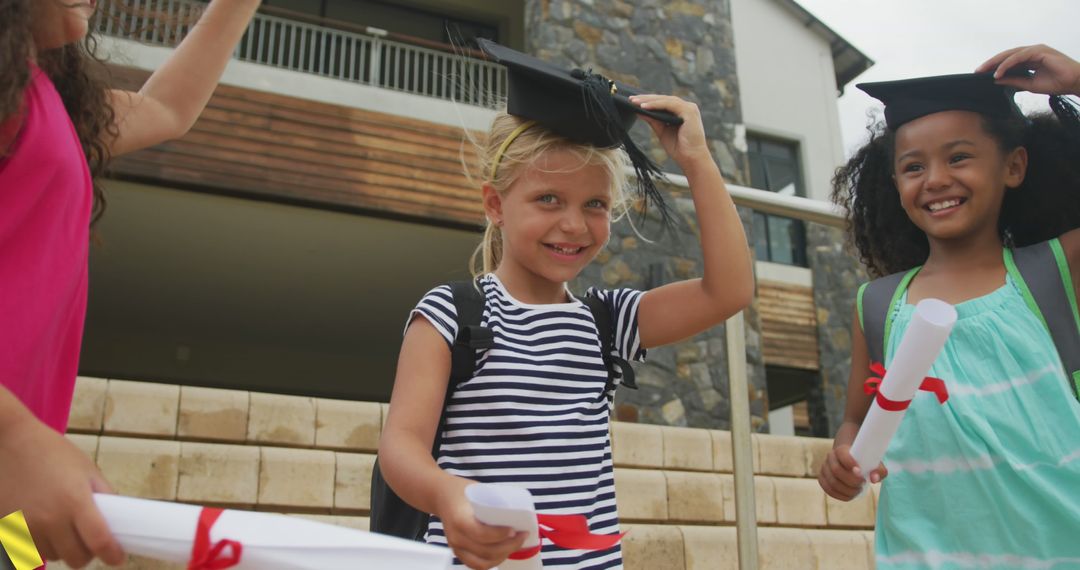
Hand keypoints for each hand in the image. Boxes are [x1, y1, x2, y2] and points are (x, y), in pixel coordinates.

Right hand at [0, 416, 123, 566]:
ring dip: (64, 548)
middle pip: (76, 558)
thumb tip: (119, 518)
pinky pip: (31, 549)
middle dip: (88, 553)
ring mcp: (27, 526)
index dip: (112, 555)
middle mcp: (50, 519)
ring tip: (65, 527)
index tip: (118, 558)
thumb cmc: (53, 452)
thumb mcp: (87, 469)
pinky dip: (42, 544)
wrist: (11, 443)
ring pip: (54, 556)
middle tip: (90, 540)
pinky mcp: (9, 527)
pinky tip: (45, 527)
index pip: (99, 542)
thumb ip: (104, 495)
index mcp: (75, 502)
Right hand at [435, 481, 526, 569]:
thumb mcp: (478, 490)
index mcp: (460, 520)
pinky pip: (477, 564)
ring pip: (483, 562)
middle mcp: (456, 537)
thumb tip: (518, 513)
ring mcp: (456, 547)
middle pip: (486, 551)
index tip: (515, 529)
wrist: (441, 496)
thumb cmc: (462, 491)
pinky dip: (493, 561)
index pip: (482, 534)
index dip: (500, 535)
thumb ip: (493, 503)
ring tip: (516, 543)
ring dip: (503, 555)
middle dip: (509, 546)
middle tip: (523, 535)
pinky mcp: (459, 553)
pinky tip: (505, 551)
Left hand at [629, 94, 711, 170]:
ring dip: (649, 100)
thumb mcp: (662, 131)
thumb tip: (639, 111)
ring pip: (665, 100)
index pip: (663, 102)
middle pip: (663, 99)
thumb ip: (653, 120)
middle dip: (646, 98)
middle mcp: (686, 107)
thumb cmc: (679, 148)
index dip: (648, 101)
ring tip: (634, 102)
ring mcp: (689, 108)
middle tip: (630, 99)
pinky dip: (656, 105)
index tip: (633, 101)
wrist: (691, 159)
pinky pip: (669, 105)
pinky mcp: (689, 111)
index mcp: (682, 112)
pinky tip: (644, 107)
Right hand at [817, 444, 886, 500]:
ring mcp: (824, 469)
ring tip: (858, 490)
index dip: (849, 463)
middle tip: (862, 483)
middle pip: (836, 470)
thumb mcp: (875, 464)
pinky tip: (850, 495)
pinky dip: (841, 495)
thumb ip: (879, 470)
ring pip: (832, 483)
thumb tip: (874, 479)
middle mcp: (830, 458)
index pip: (841, 455)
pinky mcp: (823, 480)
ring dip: (847, 490)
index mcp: (841, 450)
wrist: (850, 460)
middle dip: (850, 480)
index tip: (860, 472)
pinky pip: (829, 490)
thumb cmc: (864, 462)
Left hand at [976, 44, 1079, 95]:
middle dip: (990, 63)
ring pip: (1010, 54)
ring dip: (996, 63)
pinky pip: (1019, 57)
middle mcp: (1031, 52)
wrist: (1074, 82)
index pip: (1007, 61)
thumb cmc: (1056, 82)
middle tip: (976, 71)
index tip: (980, 75)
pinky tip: (998, 72)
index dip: (994, 67)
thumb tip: (997, 81)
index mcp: (1029, 59)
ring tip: (984, 72)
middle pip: (1006, 56)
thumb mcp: (1029, 84)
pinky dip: (1007, 64)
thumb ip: (1014, 81)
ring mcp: (1036, 50)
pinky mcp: (1039, 51)